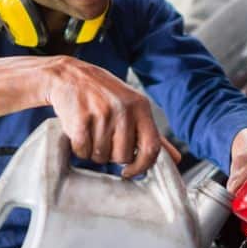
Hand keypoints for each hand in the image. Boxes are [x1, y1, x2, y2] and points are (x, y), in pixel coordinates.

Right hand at [43, 56, 180, 177]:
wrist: (69, 76)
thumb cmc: (105, 95)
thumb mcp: (134, 107)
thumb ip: (154, 135)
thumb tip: (176, 159)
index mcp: (141, 107)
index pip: (152, 148)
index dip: (143, 166)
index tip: (130, 171)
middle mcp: (124, 109)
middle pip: (123, 156)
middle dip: (112, 156)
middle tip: (105, 140)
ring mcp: (102, 114)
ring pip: (101, 156)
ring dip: (95, 152)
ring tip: (92, 132)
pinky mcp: (80, 120)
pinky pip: (82, 151)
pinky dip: (80, 148)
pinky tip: (80, 132)